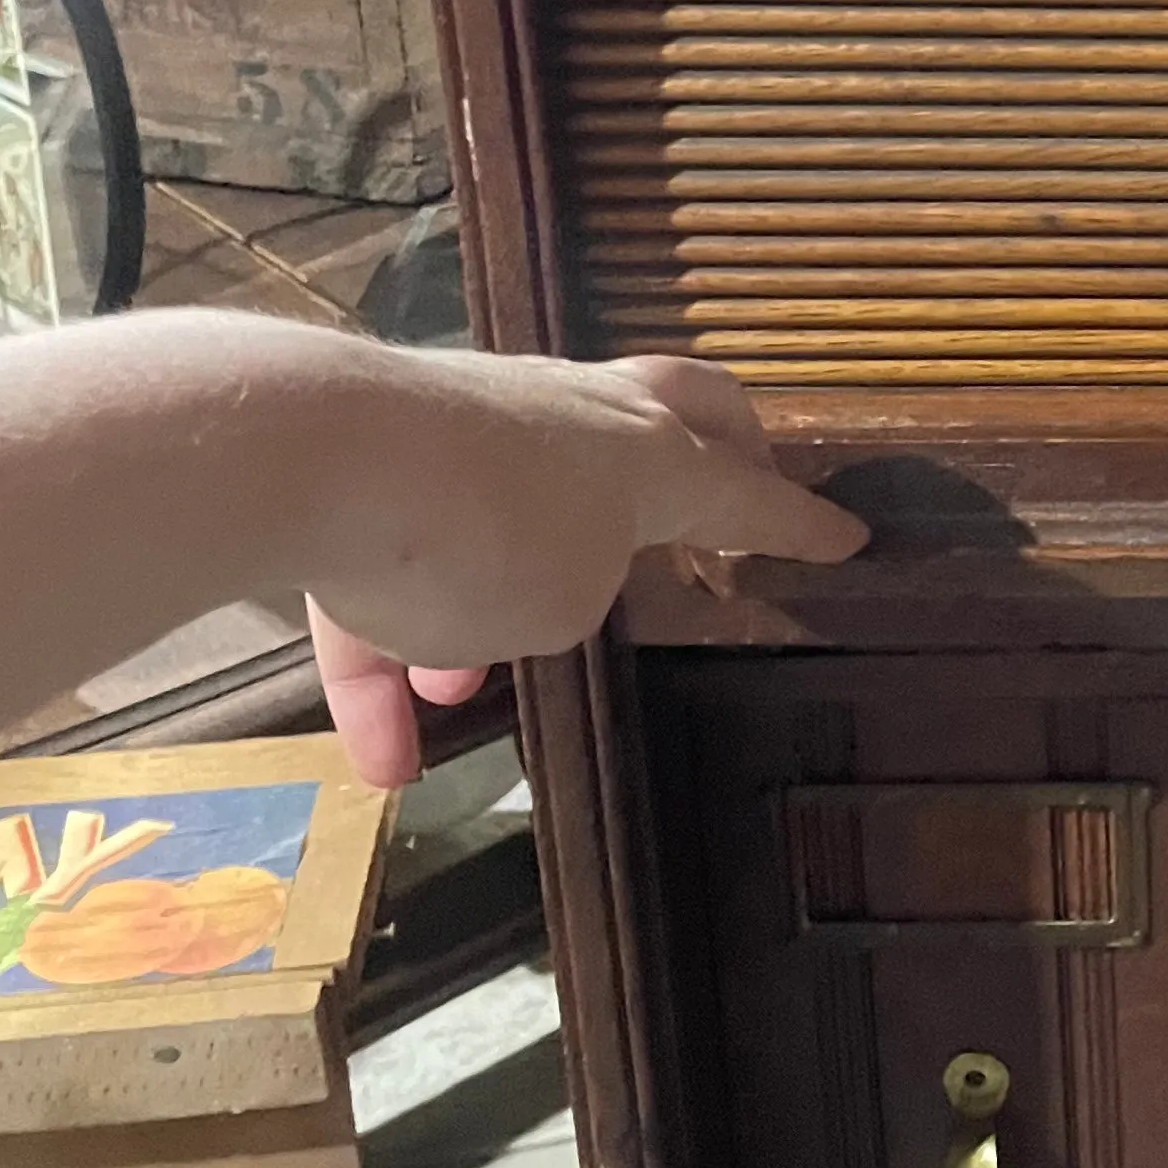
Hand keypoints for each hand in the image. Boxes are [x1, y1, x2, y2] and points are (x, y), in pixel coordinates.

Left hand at [302, 348, 865, 786]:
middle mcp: (566, 418)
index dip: (798, 521)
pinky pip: (391, 572)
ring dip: (491, 605)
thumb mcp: (567, 599)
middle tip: (735, 481)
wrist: (320, 455)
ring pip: (504, 512)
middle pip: (663, 415)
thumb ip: (572, 592)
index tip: (847, 536)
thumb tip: (528, 586)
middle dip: (707, 451)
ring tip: (468, 688)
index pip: (746, 487)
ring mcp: (466, 427)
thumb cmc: (485, 531)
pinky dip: (390, 655)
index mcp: (647, 452)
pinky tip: (383, 753)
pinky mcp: (368, 468)